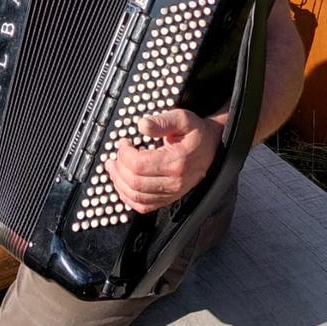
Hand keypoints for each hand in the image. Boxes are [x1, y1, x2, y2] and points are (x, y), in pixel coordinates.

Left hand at [104, 109, 222, 213]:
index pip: (139, 165)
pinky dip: (128, 198)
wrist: (213, 149)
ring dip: (119, 184)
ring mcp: (172, 193)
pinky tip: (122, 185)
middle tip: (115, 155)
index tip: (123, 142)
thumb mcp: (183, 118)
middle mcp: (174, 182)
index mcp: (177, 162)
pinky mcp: (169, 198)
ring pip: (137, 197)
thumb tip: (142, 125)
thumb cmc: (196, 133)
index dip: (124, 154)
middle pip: (135, 182)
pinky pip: (144, 206)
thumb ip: (162, 121)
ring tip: (113, 169)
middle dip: (119, 168)